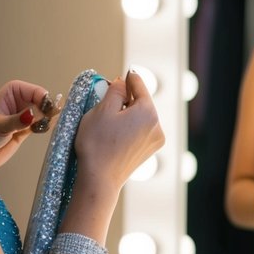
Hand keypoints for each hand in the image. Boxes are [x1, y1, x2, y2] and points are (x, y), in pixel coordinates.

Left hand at [0, 80, 52, 171]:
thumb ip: (18, 120)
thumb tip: (35, 114)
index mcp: (12, 91)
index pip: (35, 91)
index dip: (43, 100)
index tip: (46, 111)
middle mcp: (19, 101)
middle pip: (43, 102)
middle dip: (47, 110)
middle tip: (45, 120)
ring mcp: (23, 116)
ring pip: (44, 114)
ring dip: (47, 120)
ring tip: (41, 126)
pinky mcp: (26, 130)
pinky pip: (41, 125)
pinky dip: (44, 127)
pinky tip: (40, 130)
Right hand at [74, 71, 164, 187]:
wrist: (99, 179)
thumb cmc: (97, 144)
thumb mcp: (101, 109)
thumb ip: (115, 90)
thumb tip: (123, 83)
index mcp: (148, 112)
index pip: (139, 85)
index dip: (129, 78)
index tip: (124, 74)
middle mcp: (157, 126)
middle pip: (141, 102)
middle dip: (126, 99)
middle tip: (108, 100)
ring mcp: (155, 141)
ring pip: (141, 117)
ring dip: (127, 114)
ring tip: (108, 121)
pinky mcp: (148, 151)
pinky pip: (140, 131)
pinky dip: (130, 127)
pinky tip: (114, 134)